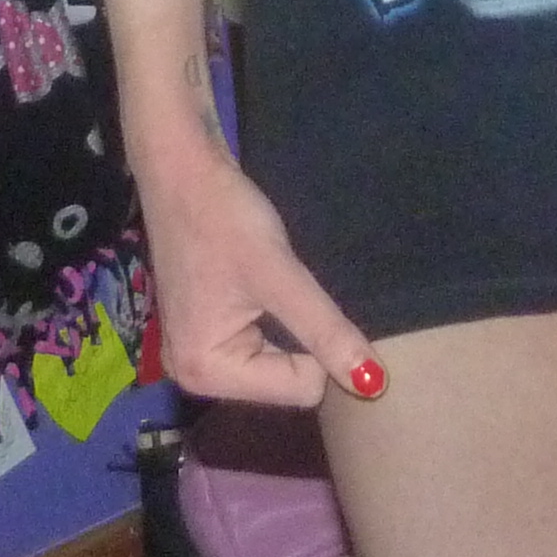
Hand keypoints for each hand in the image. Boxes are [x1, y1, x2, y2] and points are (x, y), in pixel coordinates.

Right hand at [132, 149, 381, 409]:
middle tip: (293, 290)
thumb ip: (326, 331)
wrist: (181, 167)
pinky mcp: (205, 331)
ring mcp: (197, 354)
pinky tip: (266, 288)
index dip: (318, 346)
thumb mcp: (280, 274)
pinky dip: (275, 320)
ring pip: (280, 362)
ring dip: (290, 328)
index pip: (301, 389)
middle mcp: (195, 376)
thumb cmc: (224, 218)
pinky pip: (262, 345)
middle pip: (287, 382)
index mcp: (206, 373)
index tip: (307, 298)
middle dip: (303, 341)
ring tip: (277, 286)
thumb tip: (374, 385)